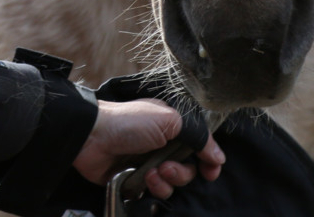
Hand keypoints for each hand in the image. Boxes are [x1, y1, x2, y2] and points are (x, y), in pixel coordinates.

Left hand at [72, 98, 224, 198]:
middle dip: (181, 172)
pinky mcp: (137, 182)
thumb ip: (198, 136)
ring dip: (166, 181)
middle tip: (166, 166)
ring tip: (150, 172)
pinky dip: (153, 188)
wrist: (93, 137)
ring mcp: (150, 164)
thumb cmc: (130, 121)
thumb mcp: (169, 120)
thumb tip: (219, 157)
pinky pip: (157, 194)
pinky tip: (142, 178)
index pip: (200, 147)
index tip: (211, 171)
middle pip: (189, 169)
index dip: (208, 161)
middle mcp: (163, 145)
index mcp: (171, 127)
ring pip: (173, 185)